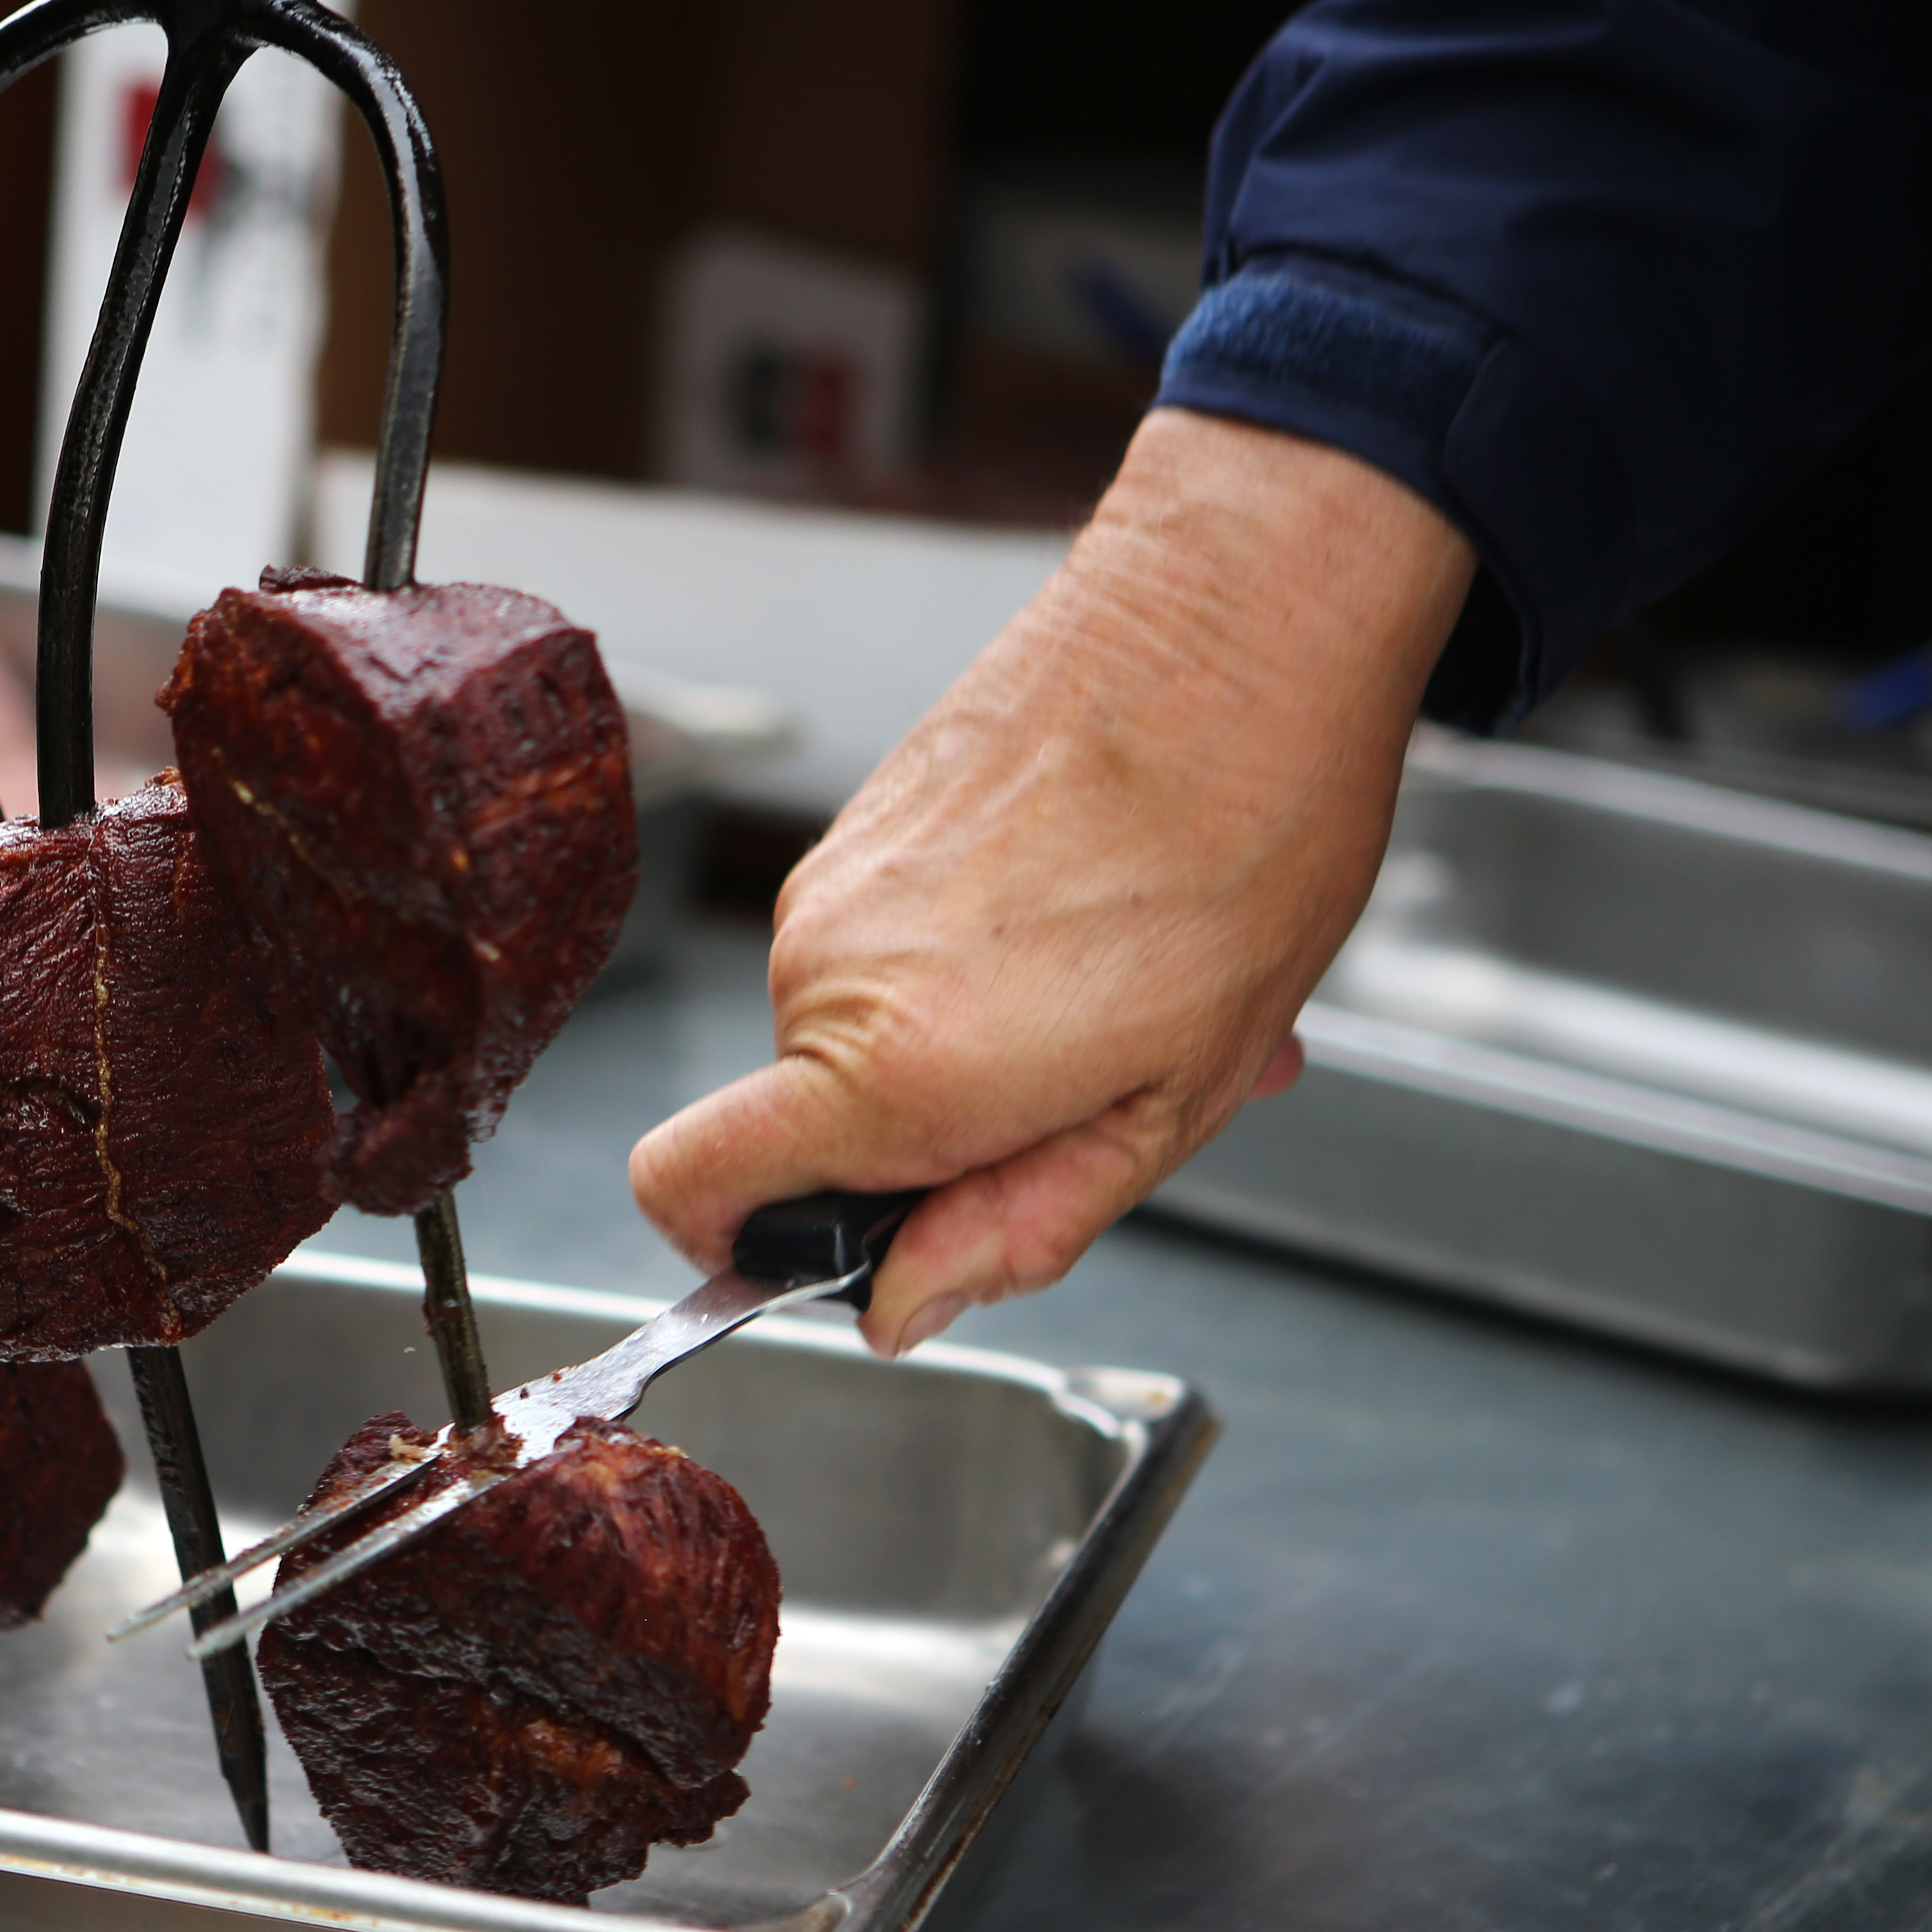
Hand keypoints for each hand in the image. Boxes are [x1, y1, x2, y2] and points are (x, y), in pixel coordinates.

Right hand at [629, 410, 1473, 1353]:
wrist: (1241, 622)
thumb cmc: (1243, 845)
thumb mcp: (1167, 1105)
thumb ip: (1016, 1228)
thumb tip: (904, 1309)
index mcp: (887, 1068)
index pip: (688, 1191)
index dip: (748, 1253)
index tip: (857, 1256)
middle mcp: (822, 972)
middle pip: (809, 1128)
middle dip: (935, 1149)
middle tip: (1095, 1095)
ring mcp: (833, 884)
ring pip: (863, 1036)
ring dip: (977, 1052)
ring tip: (1122, 995)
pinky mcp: (863, 821)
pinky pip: (890, 947)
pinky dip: (977, 970)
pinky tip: (1097, 921)